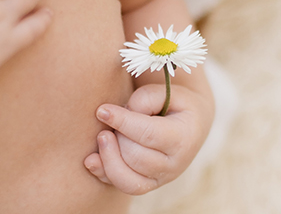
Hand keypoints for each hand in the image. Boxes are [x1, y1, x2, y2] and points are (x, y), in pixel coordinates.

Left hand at [84, 83, 211, 194]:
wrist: (189, 127)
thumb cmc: (174, 104)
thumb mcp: (167, 93)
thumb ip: (145, 99)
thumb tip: (120, 115)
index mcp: (182, 138)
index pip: (148, 134)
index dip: (122, 122)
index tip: (102, 110)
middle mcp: (174, 164)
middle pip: (136, 157)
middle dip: (117, 137)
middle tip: (108, 119)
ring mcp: (161, 179)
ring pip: (127, 179)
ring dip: (108, 157)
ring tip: (102, 136)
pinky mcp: (147, 186)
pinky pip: (122, 187)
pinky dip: (103, 174)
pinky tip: (92, 159)